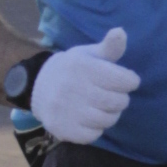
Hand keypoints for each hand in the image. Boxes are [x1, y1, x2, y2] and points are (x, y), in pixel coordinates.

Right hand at [30, 27, 138, 143]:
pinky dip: (96, 128)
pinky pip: (94, 135)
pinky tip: (89, 118)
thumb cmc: (72, 69)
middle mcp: (74, 88)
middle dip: (121, 99)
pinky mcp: (63, 129)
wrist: (37, 86)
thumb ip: (109, 47)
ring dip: (111, 114)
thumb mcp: (88, 54)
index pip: (124, 80)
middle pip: (118, 102)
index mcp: (83, 67)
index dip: (130, 81)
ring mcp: (67, 110)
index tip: (125, 80)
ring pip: (108, 120)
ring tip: (102, 107)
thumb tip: (121, 32)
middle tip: (112, 95)